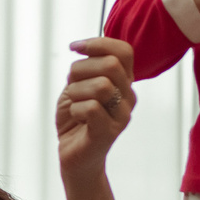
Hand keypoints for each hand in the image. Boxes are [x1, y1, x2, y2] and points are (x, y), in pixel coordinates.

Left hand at [57, 37, 135, 173]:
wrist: (74, 155)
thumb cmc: (76, 118)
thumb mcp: (79, 85)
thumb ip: (87, 67)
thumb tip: (83, 46)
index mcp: (124, 81)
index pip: (123, 51)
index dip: (97, 43)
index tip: (75, 48)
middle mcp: (128, 96)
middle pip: (111, 65)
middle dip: (81, 69)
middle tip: (71, 84)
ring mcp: (122, 115)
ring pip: (102, 85)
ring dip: (76, 91)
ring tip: (74, 103)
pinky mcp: (109, 132)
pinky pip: (91, 108)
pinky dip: (75, 109)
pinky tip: (76, 117)